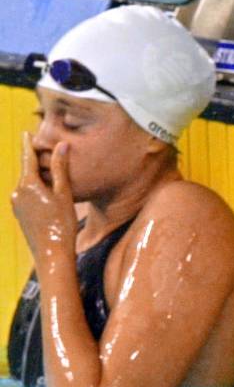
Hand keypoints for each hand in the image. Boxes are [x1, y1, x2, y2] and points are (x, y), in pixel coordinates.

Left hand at [11, 133, 76, 258]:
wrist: (52, 253)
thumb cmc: (62, 224)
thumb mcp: (64, 194)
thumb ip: (61, 169)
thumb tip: (61, 146)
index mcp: (28, 184)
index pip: (28, 158)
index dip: (29, 145)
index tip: (26, 133)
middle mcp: (17, 192)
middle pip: (29, 172)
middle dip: (37, 165)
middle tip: (48, 157)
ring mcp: (16, 204)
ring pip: (29, 186)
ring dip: (39, 182)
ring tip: (54, 183)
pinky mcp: (19, 214)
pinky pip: (27, 197)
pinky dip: (37, 194)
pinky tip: (49, 201)